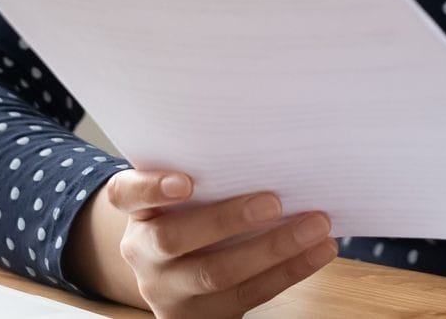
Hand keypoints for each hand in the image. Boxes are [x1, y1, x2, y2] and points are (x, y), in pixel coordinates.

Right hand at [69, 167, 337, 317]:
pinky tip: (319, 250)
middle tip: (274, 201)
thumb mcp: (179, 195)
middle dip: (228, 220)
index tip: (186, 181)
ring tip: (316, 224)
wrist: (175, 273)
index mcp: (136, 211)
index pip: (126, 194)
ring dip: (274, 248)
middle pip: (174, 239)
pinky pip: (250, 294)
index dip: (152, 188)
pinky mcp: (203, 315)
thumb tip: (269, 143)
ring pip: (217, 274)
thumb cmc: (189, 213)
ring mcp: (170, 290)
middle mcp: (143, 252)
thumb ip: (205, 174)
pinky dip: (290, 270)